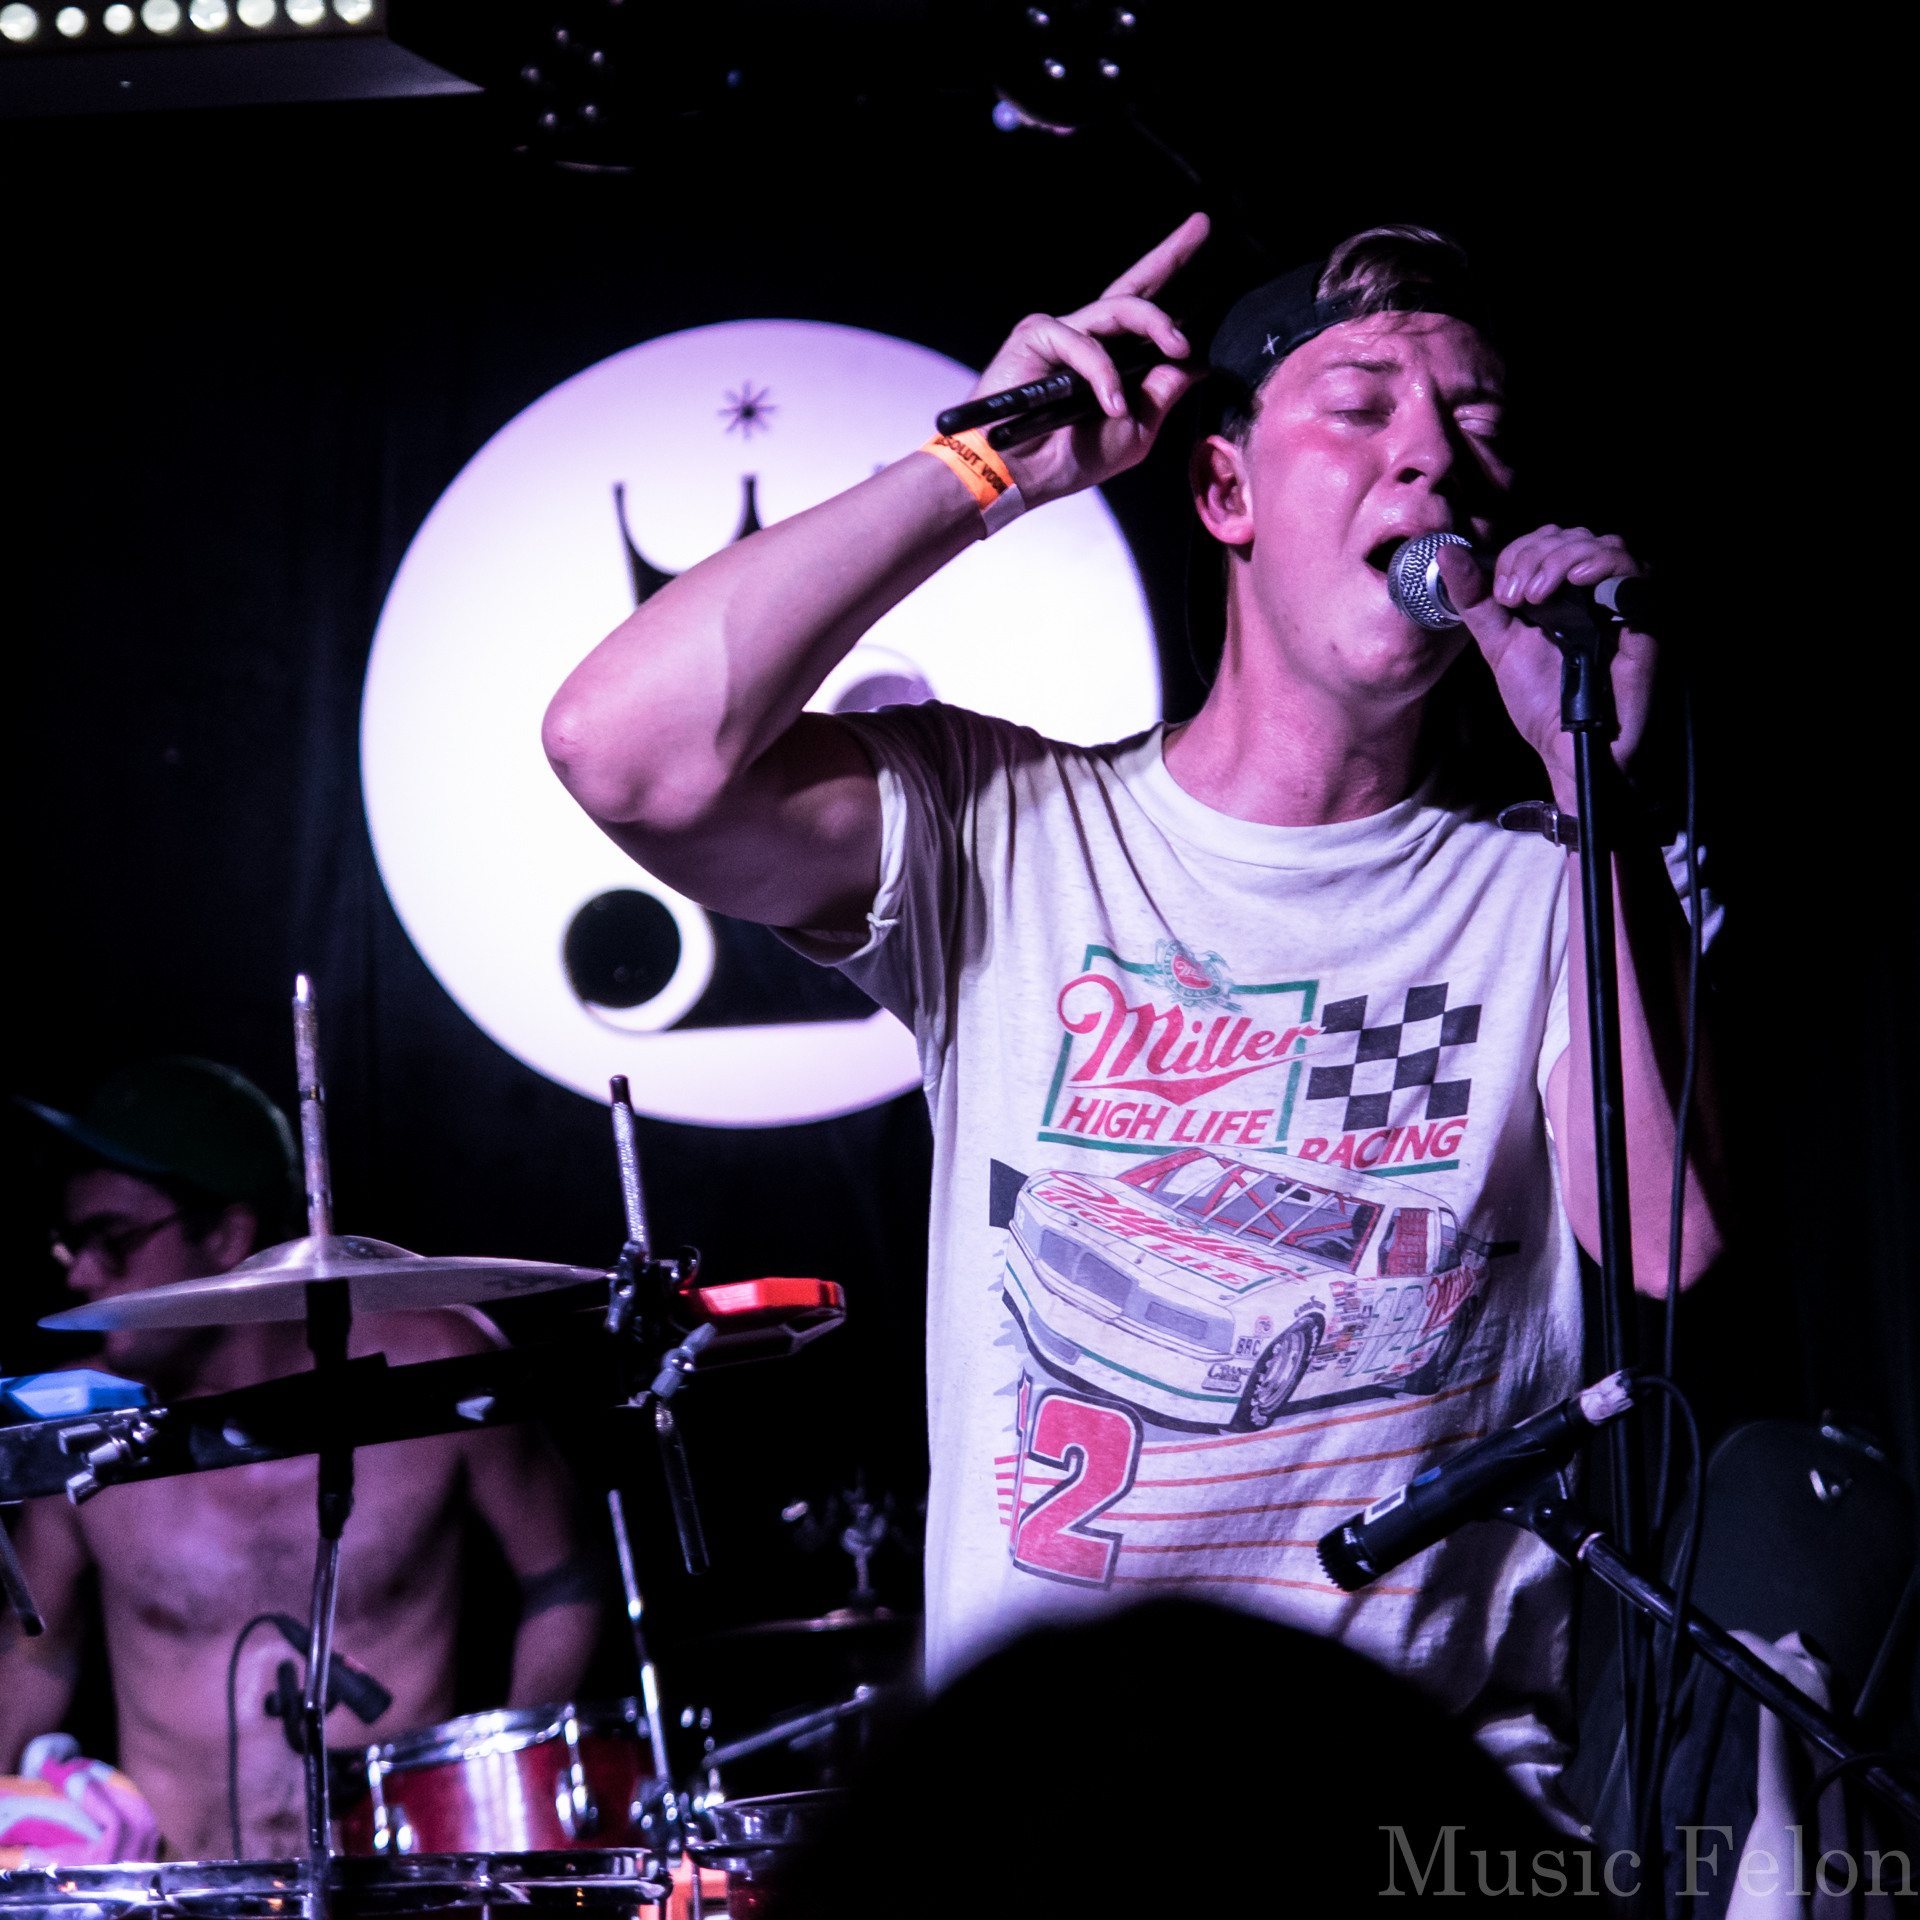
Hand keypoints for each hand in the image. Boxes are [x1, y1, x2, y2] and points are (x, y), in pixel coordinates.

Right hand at [965, 212, 1209, 507]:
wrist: (1022, 477)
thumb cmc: (1072, 458)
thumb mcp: (1136, 426)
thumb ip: (1163, 390)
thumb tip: (1198, 358)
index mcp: (1114, 359)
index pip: (1153, 318)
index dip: (1184, 294)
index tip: (1220, 276)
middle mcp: (1091, 338)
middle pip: (1136, 286)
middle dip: (1171, 256)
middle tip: (1201, 226)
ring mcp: (1064, 333)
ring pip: (1120, 307)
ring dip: (1157, 322)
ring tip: (1179, 347)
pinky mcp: (1037, 336)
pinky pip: (1084, 345)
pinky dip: (1102, 376)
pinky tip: (1112, 406)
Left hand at [1437, 527, 1655, 802]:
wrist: (1569, 747)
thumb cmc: (1541, 701)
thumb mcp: (1498, 644)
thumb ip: (1475, 600)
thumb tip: (1448, 554)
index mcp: (1559, 592)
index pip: (1544, 541)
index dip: (1519, 553)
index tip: (1502, 592)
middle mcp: (1592, 590)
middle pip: (1571, 536)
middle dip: (1535, 555)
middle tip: (1515, 596)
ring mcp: (1621, 601)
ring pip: (1602, 544)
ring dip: (1561, 558)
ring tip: (1537, 595)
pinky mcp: (1646, 617)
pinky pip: (1635, 570)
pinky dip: (1604, 563)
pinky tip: (1577, 580)